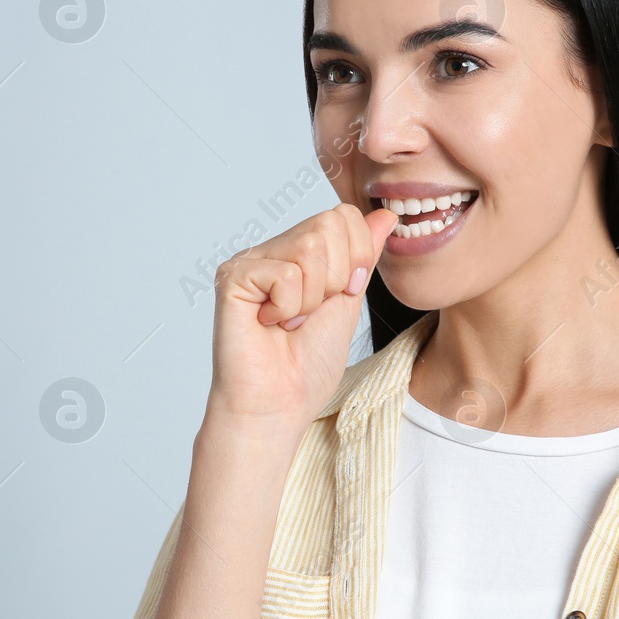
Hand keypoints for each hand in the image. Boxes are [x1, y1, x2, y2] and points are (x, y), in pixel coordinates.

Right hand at [205, 201, 397, 439]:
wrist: (279, 404)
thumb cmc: (308, 364)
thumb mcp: (349, 301)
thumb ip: (363, 255)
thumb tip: (385, 214)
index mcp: (299, 252)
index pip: (343, 216)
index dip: (357, 258)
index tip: (341, 297)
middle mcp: (273, 249)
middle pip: (329, 224)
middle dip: (337, 279)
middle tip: (311, 313)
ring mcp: (250, 261)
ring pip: (309, 247)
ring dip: (312, 298)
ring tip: (290, 321)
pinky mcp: (233, 277)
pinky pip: (284, 273)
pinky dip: (288, 308)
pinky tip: (268, 324)